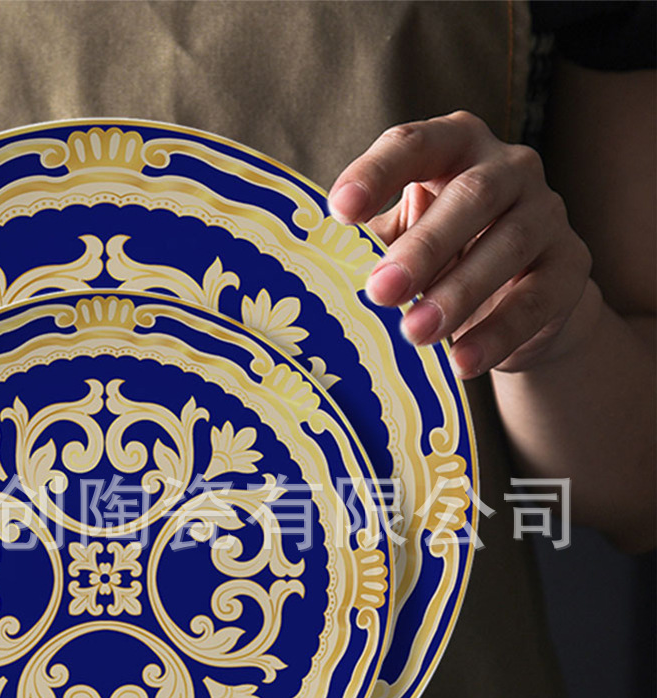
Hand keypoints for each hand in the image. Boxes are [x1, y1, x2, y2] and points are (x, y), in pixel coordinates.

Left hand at [327, 111, 592, 378]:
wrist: (519, 300)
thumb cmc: (441, 256)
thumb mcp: (400, 241)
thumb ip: (369, 245)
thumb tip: (318, 271)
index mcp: (453, 147)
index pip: (414, 145)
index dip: (376, 174)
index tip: (339, 211)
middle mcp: (508, 168)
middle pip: (471, 195)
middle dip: (423, 246)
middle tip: (380, 291)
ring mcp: (547, 213)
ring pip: (508, 244)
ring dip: (458, 293)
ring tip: (416, 334)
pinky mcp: (570, 265)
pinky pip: (537, 298)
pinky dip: (497, 333)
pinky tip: (461, 361)